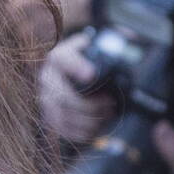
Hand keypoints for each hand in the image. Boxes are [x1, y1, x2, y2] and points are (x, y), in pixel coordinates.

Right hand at [39, 30, 115, 144]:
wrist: (70, 72)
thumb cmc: (87, 60)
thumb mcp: (94, 48)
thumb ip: (108, 45)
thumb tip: (128, 41)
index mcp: (59, 57)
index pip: (62, 59)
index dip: (76, 67)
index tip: (91, 74)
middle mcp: (47, 78)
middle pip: (63, 97)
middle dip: (90, 105)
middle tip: (110, 104)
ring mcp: (45, 99)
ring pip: (64, 117)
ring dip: (89, 121)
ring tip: (106, 116)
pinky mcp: (48, 117)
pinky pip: (63, 130)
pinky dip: (82, 132)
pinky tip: (96, 128)